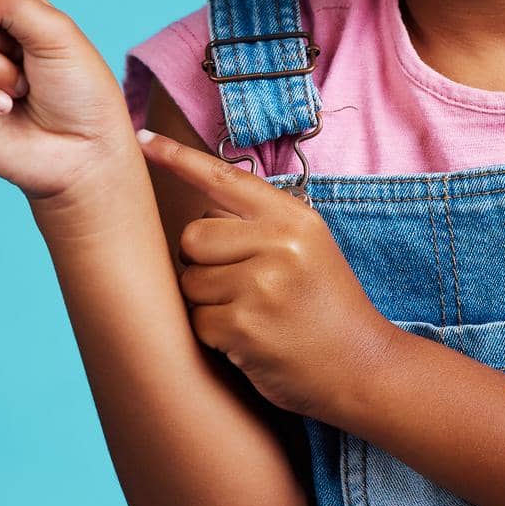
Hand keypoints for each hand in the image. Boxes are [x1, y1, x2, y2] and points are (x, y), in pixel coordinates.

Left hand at [137, 128, 398, 419]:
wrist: (362, 365)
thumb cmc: (326, 305)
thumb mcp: (309, 246)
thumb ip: (262, 224)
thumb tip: (199, 216)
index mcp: (293, 217)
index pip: (224, 178)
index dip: (178, 158)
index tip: (142, 140)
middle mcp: (278, 243)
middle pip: (192, 236)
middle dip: (201, 262)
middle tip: (237, 282)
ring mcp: (261, 285)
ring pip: (189, 281)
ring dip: (208, 301)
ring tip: (250, 312)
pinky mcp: (244, 328)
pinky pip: (197, 321)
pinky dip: (216, 334)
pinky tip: (250, 339)